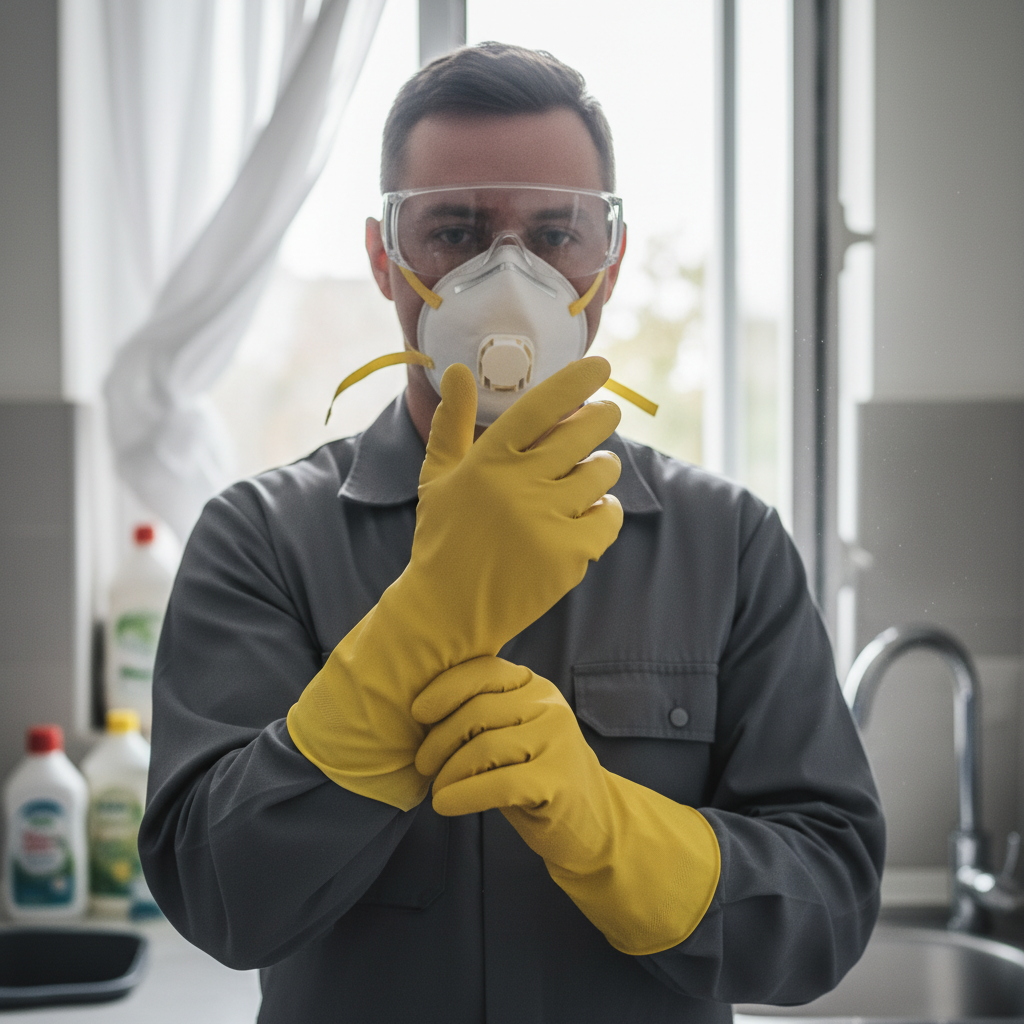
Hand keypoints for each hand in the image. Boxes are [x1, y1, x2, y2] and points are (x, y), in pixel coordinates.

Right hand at [406, 356, 623, 665]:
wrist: (446, 610)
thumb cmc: (442, 539)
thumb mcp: (438, 477)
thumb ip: (452, 422)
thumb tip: (459, 370)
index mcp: (486, 461)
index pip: (539, 407)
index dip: (574, 381)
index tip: (600, 365)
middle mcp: (517, 486)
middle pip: (583, 432)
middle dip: (603, 416)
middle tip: (606, 414)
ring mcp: (545, 521)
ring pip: (602, 471)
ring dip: (603, 466)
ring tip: (590, 472)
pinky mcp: (568, 555)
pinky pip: (610, 515)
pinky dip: (606, 511)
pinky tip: (589, 513)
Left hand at [413, 657, 721, 954]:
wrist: (593, 824)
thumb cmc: (536, 775)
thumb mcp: (512, 734)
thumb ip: (481, 714)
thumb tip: (419, 711)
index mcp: (535, 687)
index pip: (484, 671)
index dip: (445, 688)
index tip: (418, 713)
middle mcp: (550, 706)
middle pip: (477, 710)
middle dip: (439, 740)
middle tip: (423, 765)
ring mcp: (558, 742)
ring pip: (483, 747)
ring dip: (448, 772)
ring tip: (438, 788)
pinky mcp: (557, 781)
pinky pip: (496, 783)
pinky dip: (462, 795)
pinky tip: (445, 804)